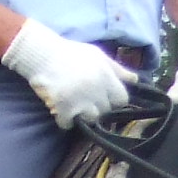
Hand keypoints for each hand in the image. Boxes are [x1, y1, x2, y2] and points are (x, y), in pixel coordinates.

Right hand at [0, 20, 134, 127]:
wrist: (41, 54)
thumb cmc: (71, 53)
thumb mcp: (97, 55)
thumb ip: (117, 69)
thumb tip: (136, 80)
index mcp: (106, 76)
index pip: (122, 99)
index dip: (114, 98)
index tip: (103, 95)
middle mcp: (96, 89)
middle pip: (106, 110)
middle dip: (98, 105)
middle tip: (84, 96)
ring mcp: (80, 101)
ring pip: (91, 119)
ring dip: (83, 114)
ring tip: (74, 103)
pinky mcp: (63, 109)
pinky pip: (68, 124)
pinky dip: (64, 120)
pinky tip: (60, 108)